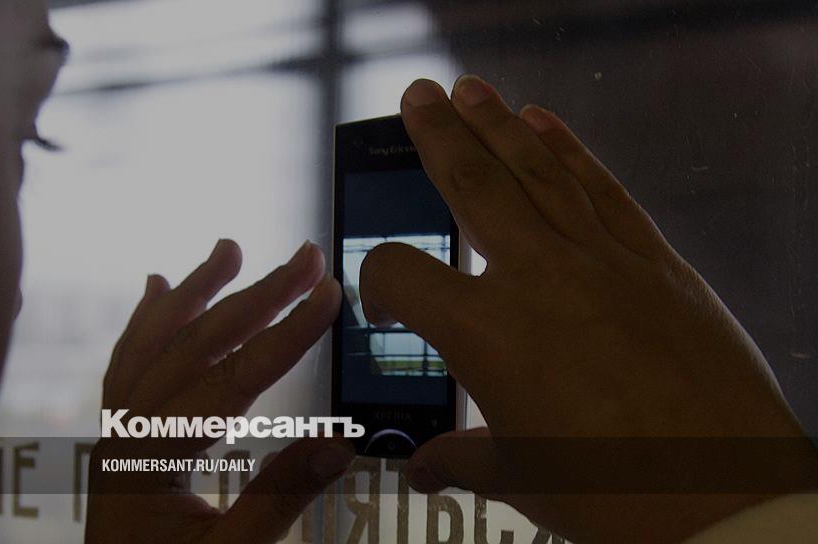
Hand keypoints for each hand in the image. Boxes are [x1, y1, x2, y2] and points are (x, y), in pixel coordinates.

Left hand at [86, 239, 354, 542]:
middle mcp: (124, 433)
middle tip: (308, 259)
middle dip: (256, 298)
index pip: (232, 381)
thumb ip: (280, 499)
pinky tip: (158, 286)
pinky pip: (128, 363)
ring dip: (196, 293)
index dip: (287, 335)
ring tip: (231, 249)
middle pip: (195, 346)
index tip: (330, 296)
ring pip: (154, 343)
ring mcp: (114, 431)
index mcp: (150, 460)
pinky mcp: (118, 436)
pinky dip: (147, 321)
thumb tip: (341, 440)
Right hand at [359, 76, 817, 542]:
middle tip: (418, 94)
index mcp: (485, 331)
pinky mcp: (653, 260)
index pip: (402, 272)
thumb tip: (423, 467)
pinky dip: (572, 150)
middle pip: (472, 185)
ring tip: (471, 91)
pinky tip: (545, 123)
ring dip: (499, 125)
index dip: (379, 283)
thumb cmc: (615, 489)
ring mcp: (599, 259)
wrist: (726, 490)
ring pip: (537, 171)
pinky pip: (601, 189)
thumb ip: (462, 456)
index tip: (388, 306)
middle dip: (439, 134)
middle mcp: (537, 277)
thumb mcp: (521, 476)